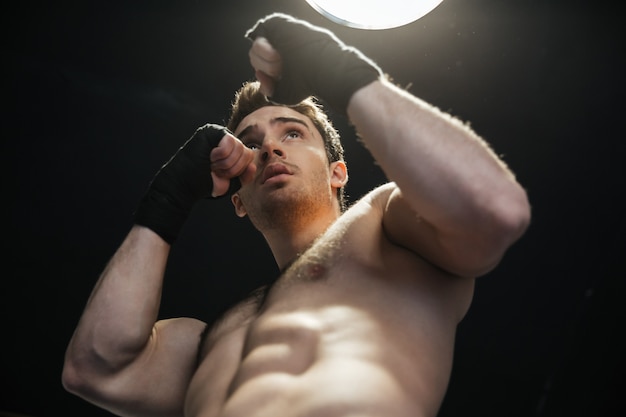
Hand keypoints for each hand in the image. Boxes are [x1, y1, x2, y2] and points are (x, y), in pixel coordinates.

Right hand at [134, 124, 252, 243]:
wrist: (186, 184)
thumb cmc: (207, 183)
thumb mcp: (231, 184)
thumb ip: (245, 176)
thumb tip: (252, 165)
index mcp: (235, 152)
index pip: (250, 158)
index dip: (239, 171)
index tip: (222, 176)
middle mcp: (229, 141)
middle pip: (247, 152)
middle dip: (233, 168)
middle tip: (216, 171)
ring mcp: (220, 134)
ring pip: (239, 147)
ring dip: (226, 163)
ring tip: (212, 165)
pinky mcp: (212, 131)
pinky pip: (229, 141)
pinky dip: (221, 154)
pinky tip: (210, 157)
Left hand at [246, 13, 382, 114]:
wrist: (319, 69)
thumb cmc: (307, 84)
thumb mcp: (284, 93)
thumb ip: (269, 88)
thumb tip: (259, 75)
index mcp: (281, 61)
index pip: (260, 65)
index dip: (264, 73)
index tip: (279, 78)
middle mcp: (280, 47)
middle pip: (255, 56)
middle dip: (266, 67)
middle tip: (281, 70)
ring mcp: (279, 34)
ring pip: (256, 46)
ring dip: (266, 60)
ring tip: (282, 62)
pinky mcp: (279, 24)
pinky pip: (260, 33)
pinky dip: (264, 49)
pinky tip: (277, 54)